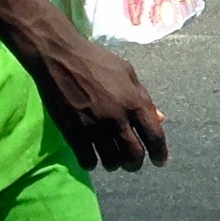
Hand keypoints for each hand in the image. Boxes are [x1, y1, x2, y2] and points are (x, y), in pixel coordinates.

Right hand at [31, 32, 168, 171]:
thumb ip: (143, 97)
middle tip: (132, 163)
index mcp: (133, 101)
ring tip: (112, 159)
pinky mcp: (73, 133)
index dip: (160, 153)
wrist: (59, 56)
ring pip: (111, 161)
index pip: (154, 136)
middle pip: (134, 155)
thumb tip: (160, 119)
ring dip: (114, 164)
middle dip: (135, 163)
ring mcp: (94, 127)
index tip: (159, 161)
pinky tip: (92, 158)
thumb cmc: (96, 60)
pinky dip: (92, 163)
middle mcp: (117, 118)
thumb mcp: (127, 72)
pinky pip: (87, 160)